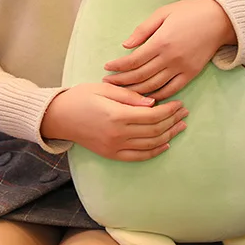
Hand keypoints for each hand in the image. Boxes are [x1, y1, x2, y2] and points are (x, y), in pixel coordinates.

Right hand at [41, 83, 187, 161]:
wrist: (59, 117)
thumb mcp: (103, 89)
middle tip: (184, 112)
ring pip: (150, 144)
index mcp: (116, 115)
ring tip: (180, 126)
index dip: (168, 110)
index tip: (179, 103)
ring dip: (168, 136)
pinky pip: (139, 156)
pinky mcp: (112, 154)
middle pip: (154, 130)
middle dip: (172, 121)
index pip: (151, 115)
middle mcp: (118, 134)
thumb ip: (128, 95)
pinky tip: (165, 144)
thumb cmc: (80, 97)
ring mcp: (115, 147)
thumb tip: (152, 103)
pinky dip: (154, 151)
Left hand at [103, 0, 236, 101]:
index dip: (118, 67)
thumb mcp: (163, 13)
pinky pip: (171, 90)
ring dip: (136, 91)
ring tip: (122, 92)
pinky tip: (146, 96)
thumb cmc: (188, 12)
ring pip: (154, 86)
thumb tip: (126, 45)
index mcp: (161, 42)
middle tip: (108, 83)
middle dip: (122, 81)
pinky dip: (158, 95)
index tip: (107, 68)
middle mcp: (170, 58)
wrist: (219, 20)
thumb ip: (143, 30)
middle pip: (141, 76)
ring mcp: (182, 68)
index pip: (133, 60)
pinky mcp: (191, 74)